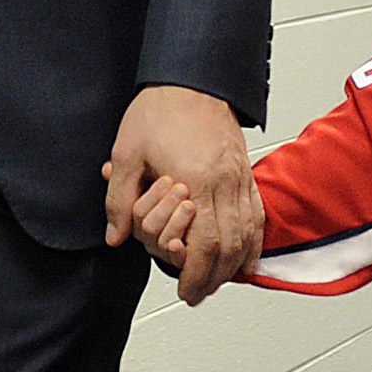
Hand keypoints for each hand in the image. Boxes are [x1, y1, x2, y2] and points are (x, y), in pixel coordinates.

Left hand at [103, 84, 261, 302]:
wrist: (190, 78)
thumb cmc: (160, 109)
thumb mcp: (127, 153)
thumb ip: (119, 199)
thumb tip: (115, 236)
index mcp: (195, 180)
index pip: (204, 244)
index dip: (195, 274)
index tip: (185, 291)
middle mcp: (224, 183)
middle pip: (229, 247)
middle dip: (214, 278)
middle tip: (197, 294)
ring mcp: (240, 178)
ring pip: (248, 234)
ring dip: (234, 264)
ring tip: (216, 282)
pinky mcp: (246, 171)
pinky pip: (256, 215)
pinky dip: (252, 241)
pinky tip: (244, 256)